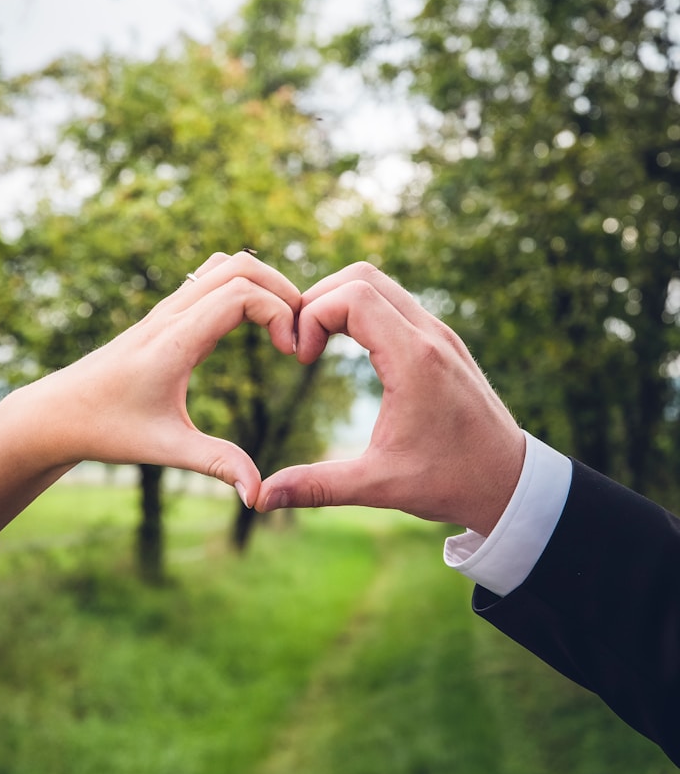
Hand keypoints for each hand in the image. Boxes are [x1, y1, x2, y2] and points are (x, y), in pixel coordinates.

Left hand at [27, 251, 300, 506]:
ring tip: (283, 326)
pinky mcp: (164, 314)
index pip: (240, 293)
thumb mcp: (166, 448)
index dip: (279, 313)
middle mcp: (171, 314)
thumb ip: (217, 465)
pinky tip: (254, 327)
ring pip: (224, 263)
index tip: (292, 353)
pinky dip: (242, 286)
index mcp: (175, 340)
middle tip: (299, 334)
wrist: (57, 413)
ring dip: (263, 283)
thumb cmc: (107, 430)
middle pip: (239, 264)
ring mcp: (166, 309)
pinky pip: (210, 277)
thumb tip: (258, 497)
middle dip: (281, 290)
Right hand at [256, 263, 524, 534]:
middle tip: (301, 344)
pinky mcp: (443, 341)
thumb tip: (261, 498)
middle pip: (362, 275)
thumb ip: (317, 486)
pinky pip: (397, 302)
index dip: (312, 316)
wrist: (511, 482)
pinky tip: (349, 349)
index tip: (301, 359)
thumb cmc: (450, 482)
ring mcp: (440, 334)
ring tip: (318, 344)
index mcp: (414, 360)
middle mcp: (429, 335)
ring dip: (341, 301)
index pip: (351, 296)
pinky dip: (364, 311)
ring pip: (381, 283)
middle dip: (319, 299)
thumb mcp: (379, 486)